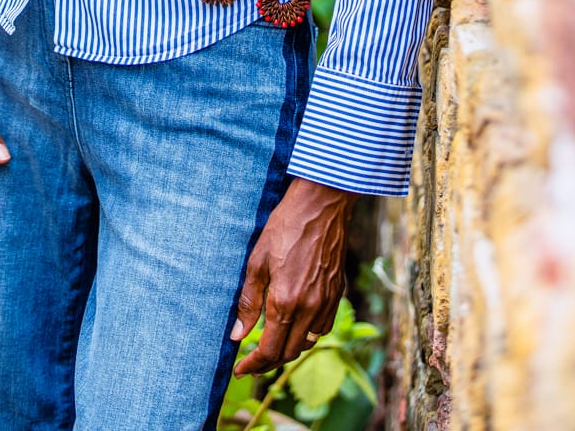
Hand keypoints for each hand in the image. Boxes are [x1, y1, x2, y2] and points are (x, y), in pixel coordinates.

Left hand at [231, 177, 354, 376]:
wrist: (322, 204)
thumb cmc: (285, 227)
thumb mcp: (257, 261)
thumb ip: (248, 301)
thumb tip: (237, 335)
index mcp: (285, 302)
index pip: (269, 350)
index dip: (253, 365)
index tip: (240, 370)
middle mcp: (309, 308)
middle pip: (289, 352)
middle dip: (268, 363)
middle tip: (252, 362)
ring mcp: (326, 302)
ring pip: (307, 343)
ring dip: (289, 350)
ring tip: (272, 346)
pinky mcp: (337, 292)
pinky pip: (322, 327)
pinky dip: (308, 335)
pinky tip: (297, 325)